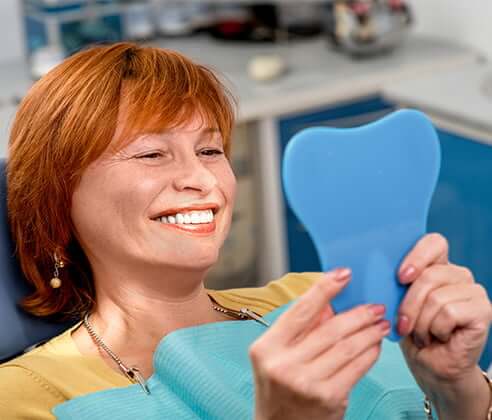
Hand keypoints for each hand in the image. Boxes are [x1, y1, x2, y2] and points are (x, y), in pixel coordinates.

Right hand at [249, 268, 389, 419]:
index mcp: (266, 347)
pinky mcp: (328, 398)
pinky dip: (369, 352)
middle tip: (375, 306)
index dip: (324, 289)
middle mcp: (283, 364)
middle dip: (357, 314)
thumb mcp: (278, 357)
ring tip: (380, 323)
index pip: (300, 310)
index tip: (344, 273)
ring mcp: (306, 383)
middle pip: (329, 328)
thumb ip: (300, 330)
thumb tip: (332, 303)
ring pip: (347, 347)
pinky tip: (375, 345)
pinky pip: (356, 367)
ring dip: (368, 332)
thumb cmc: (279, 390)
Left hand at [397, 233, 491, 417]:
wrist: (431, 367)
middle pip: (429, 275)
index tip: (400, 278)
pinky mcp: (483, 310)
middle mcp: (458, 274)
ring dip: (421, 323)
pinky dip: (436, 329)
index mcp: (437, 266)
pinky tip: (440, 337)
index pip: (434, 242)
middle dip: (409, 305)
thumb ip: (396, 282)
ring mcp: (473, 291)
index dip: (416, 256)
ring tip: (422, 334)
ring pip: (437, 297)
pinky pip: (449, 312)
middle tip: (404, 324)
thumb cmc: (412, 333)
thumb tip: (376, 268)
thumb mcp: (397, 302)